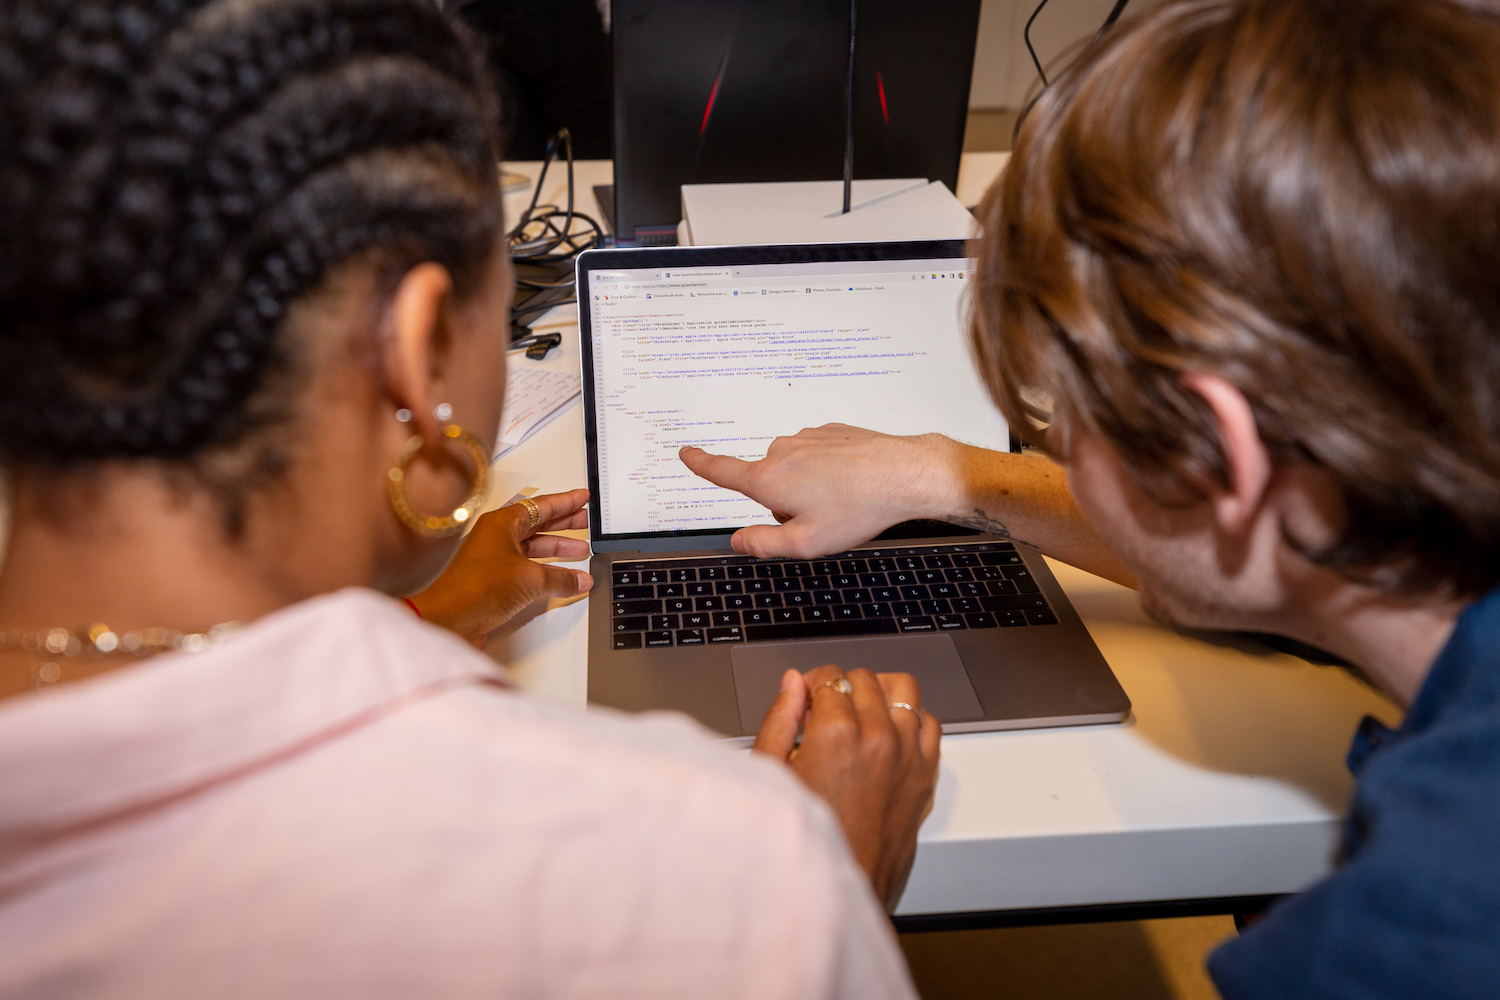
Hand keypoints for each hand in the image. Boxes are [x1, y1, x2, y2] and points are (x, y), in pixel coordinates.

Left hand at [409, 488, 591, 645]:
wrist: (448, 619)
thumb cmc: (474, 588)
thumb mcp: (530, 578)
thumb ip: (560, 578)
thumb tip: (579, 579)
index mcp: (501, 523)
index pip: (540, 506)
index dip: (565, 501)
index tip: (581, 497)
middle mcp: (496, 538)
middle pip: (537, 525)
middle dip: (564, 523)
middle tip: (585, 520)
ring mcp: (494, 559)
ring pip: (533, 548)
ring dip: (557, 549)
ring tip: (580, 550)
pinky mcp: (494, 581)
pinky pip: (527, 569)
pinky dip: (547, 571)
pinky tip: (563, 578)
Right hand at [679, 425, 945, 558]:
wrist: (905, 474)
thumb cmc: (860, 507)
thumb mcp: (805, 543)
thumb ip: (763, 543)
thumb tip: (740, 540)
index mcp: (769, 479)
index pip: (722, 471)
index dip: (701, 464)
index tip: (687, 453)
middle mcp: (783, 451)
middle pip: (768, 483)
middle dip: (785, 503)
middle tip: (819, 517)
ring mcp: (808, 438)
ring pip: (795, 470)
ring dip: (810, 488)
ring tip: (843, 501)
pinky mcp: (831, 432)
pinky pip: (818, 457)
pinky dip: (829, 472)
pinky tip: (852, 484)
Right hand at [753, 664, 940, 909]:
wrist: (839, 889)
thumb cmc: (804, 841)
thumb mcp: (771, 774)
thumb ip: (780, 719)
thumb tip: (792, 685)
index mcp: (837, 734)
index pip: (830, 676)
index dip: (812, 684)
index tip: (805, 699)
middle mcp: (879, 738)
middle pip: (865, 680)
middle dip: (842, 687)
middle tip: (825, 711)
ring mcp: (908, 756)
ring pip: (904, 690)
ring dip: (880, 694)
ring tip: (861, 711)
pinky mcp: (925, 777)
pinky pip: (930, 724)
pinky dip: (911, 719)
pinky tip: (889, 732)